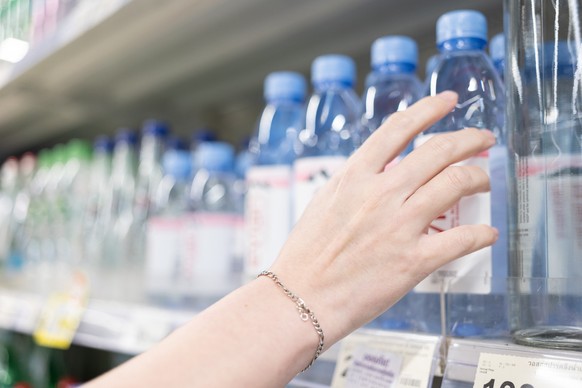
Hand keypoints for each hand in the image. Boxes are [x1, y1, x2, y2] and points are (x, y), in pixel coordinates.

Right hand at [270, 91, 498, 345]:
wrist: (300, 299)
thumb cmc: (306, 255)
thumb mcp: (324, 202)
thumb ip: (354, 182)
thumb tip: (380, 170)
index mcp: (355, 176)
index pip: (400, 128)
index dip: (430, 108)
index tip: (449, 101)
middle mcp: (380, 194)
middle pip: (438, 151)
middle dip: (469, 139)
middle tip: (482, 139)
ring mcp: (399, 226)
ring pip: (456, 184)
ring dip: (479, 178)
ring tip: (484, 180)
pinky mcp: (413, 261)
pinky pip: (461, 239)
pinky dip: (481, 234)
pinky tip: (487, 233)